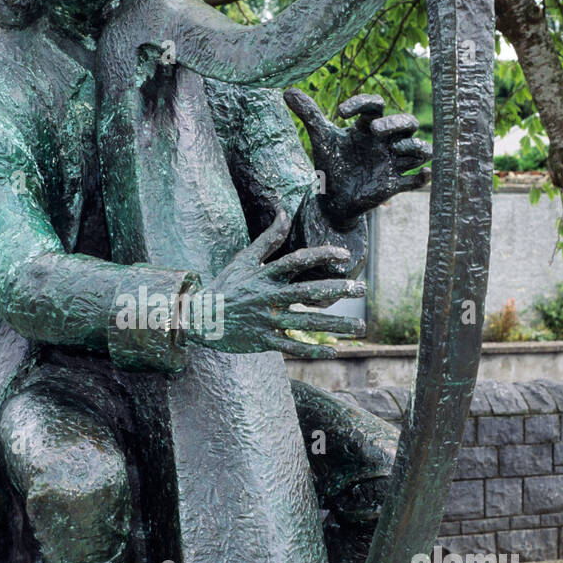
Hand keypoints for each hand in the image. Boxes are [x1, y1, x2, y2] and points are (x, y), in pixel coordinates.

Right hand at [185, 211, 364, 359]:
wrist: (200, 318)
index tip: (345, 255)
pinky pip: (292, 347)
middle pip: (307, 292)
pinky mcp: (264, 340)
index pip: (297, 260)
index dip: (322, 255)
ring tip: (360, 325)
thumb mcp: (244, 259)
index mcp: (264, 275)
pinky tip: (333, 351)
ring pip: (306, 322)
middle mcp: (268, 297)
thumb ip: (268, 238)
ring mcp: (266, 320)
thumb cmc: (225, 286)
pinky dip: (312, 350)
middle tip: (361, 289)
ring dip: (335, 325)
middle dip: (337, 290)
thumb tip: (283, 212)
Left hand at [284, 89, 431, 223]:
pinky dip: (422, 177)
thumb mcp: (321, 139)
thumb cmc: (331, 164)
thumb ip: (309, 115)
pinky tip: (421, 174)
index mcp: (368, 126)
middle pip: (406, 123)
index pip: (375, 106)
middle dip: (395, 123)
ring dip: (414, 146)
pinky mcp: (395, 185)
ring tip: (396, 150)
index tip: (340, 113)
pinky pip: (417, 180)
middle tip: (375, 130)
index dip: (362, 103)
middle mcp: (386, 142)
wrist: (332, 200)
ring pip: (419, 149)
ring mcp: (392, 163)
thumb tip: (287, 91)